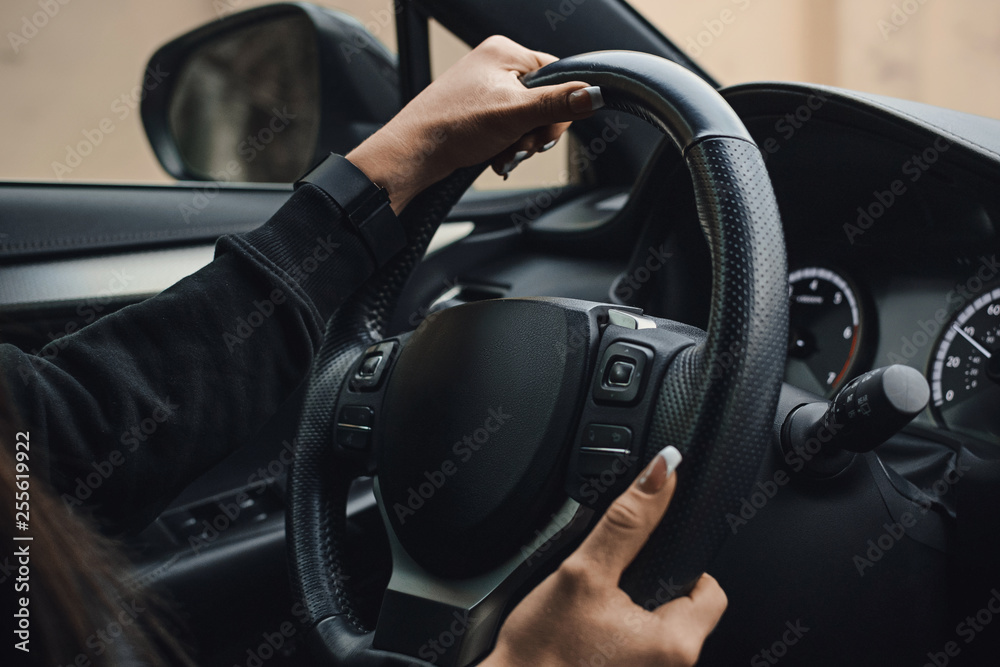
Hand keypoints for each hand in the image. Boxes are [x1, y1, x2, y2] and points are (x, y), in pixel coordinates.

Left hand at [347, 35, 603, 212]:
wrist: (414, 153)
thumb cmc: (453, 126)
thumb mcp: (516, 114)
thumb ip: (558, 104)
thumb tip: (594, 94)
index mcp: (504, 52)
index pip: (557, 73)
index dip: (560, 106)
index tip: (547, 130)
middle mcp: (494, 65)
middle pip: (543, 99)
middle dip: (537, 130)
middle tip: (524, 145)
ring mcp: (484, 88)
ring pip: (526, 118)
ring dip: (522, 142)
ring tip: (505, 153)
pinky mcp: (476, 111)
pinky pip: (508, 127)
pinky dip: (507, 145)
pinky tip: (496, 156)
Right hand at [480, 446, 726, 666]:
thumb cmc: (541, 654)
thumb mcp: (584, 573)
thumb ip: (627, 520)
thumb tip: (662, 472)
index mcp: (677, 644)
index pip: (711, 588)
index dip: (678, 564)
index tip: (646, 559)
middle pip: (682, 606)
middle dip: (647, 586)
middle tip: (606, 587)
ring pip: (654, 626)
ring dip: (627, 609)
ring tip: (590, 612)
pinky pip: (633, 645)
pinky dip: (614, 632)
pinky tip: (585, 631)